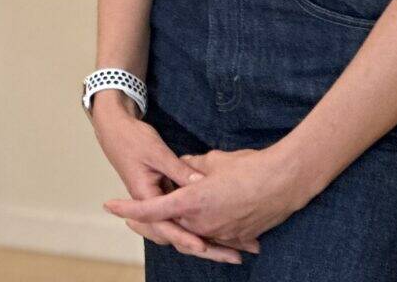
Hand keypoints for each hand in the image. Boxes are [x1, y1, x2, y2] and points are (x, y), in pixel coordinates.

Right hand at [89, 96, 258, 264]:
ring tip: (230, 249)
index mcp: (144, 195)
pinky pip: (178, 216)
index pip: (164, 224)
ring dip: (201, 238)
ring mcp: (156, 201)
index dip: (184, 236)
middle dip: (202, 247)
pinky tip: (217, 228)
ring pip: (177, 228)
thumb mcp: (157, 152)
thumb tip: (202, 185)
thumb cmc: (132, 138)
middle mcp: (149, 204)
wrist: (115, 129)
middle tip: (231, 255)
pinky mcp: (161, 195)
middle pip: (174, 234)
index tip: (204, 245)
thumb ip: (179, 170)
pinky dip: (195, 224)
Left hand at [106, 144, 315, 249]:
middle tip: (131, 217)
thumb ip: (190, 167)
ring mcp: (221, 233)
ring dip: (180, 226)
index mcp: (192, 202)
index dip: (130, 208)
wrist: (286, 182)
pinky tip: (202, 225)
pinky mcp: (237, 237)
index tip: (110, 206)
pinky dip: (204, 232)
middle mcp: (204, 223)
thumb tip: (182, 169)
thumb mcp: (213, 160)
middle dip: (152, 220)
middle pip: (171, 225)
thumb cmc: (249, 167)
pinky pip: (214, 237)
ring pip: (193, 232)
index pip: (153, 208)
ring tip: (165, 218)